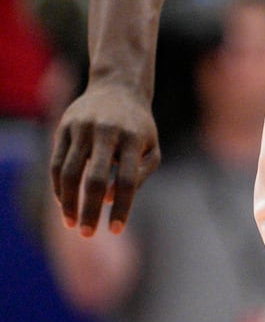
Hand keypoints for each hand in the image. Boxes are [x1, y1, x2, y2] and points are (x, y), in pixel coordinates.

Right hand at [49, 81, 159, 234]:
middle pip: (95, 179)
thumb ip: (139, 174)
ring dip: (69, 203)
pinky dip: (58, 187)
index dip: (122, 207)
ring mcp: (83, 128)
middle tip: (88, 234)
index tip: (116, 230)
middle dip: (90, 210)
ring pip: (69, 173)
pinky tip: (64, 203)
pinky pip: (57, 163)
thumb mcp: (151, 147)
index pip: (128, 180)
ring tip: (72, 223)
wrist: (118, 87)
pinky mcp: (64, 127)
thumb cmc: (138, 127)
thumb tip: (110, 199)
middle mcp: (108, 132)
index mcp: (134, 138)